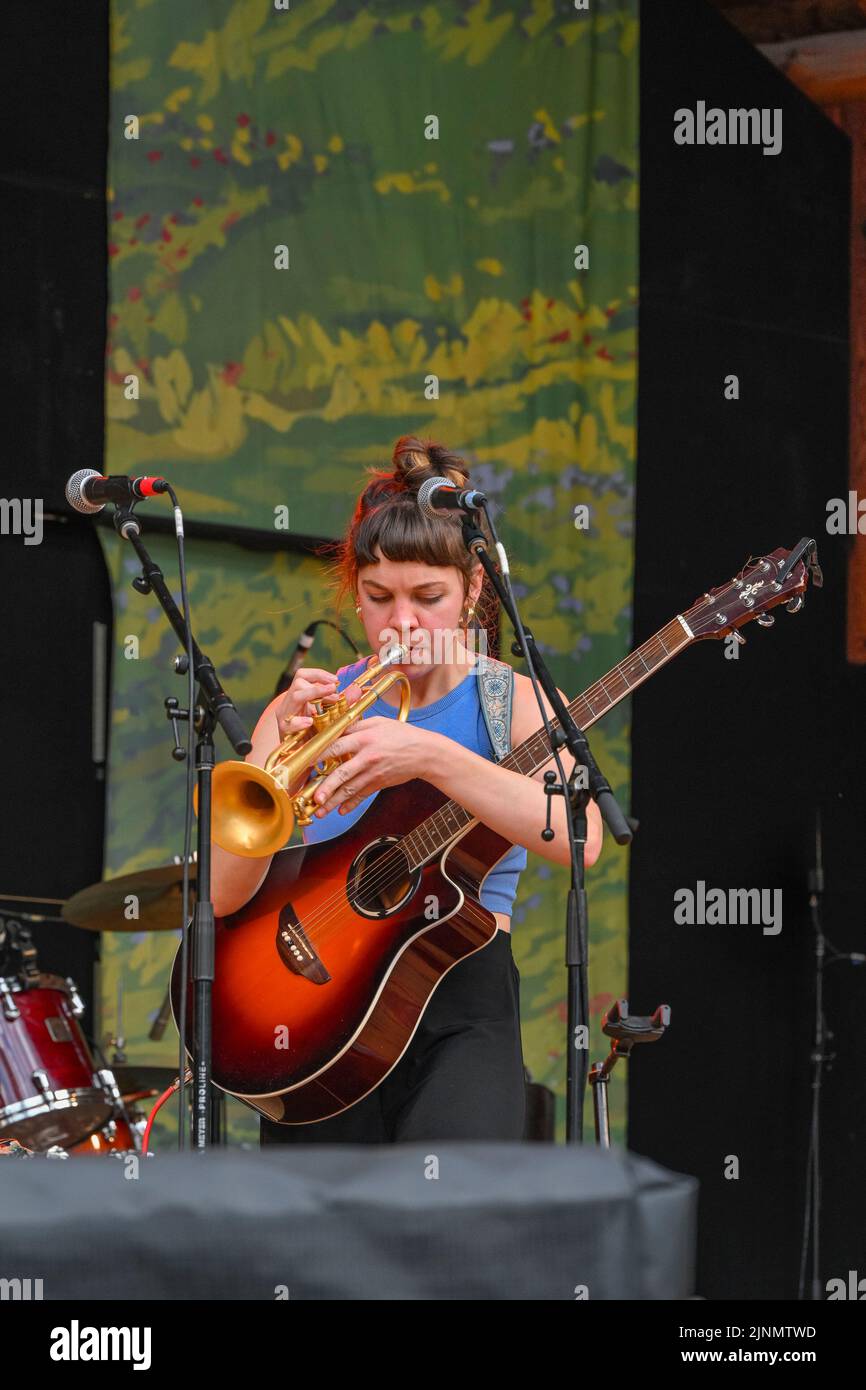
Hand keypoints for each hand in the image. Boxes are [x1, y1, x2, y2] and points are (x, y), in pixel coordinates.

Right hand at [273, 667, 362, 744]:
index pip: (303, 676)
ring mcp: (285, 716)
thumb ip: (341, 703)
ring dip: (313, 693)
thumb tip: (357, 690)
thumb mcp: (328, 716)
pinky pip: (288, 723)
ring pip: (294, 696)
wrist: (299, 756)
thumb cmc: (313, 734)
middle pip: (298, 682)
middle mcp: (290, 703)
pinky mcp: (284, 731)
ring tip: (330, 698)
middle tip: (334, 689)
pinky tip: (309, 722)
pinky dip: (298, 722)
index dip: (319, 674)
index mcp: (299, 697)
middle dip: (319, 684)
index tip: (336, 679)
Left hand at [310, 717, 427, 815]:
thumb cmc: (402, 735)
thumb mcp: (378, 723)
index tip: (305, 762)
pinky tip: (341, 811)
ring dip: (334, 802)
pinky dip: (351, 804)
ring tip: (320, 811)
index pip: (336, 747)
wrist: (425, 753)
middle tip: (313, 798)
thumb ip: (356, 727)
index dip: (319, 755)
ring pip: (349, 789)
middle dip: (326, 788)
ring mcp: (373, 773)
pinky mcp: (379, 783)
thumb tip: (335, 730)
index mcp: (364, 739)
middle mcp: (367, 758)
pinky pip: (362, 795)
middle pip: (342, 774)